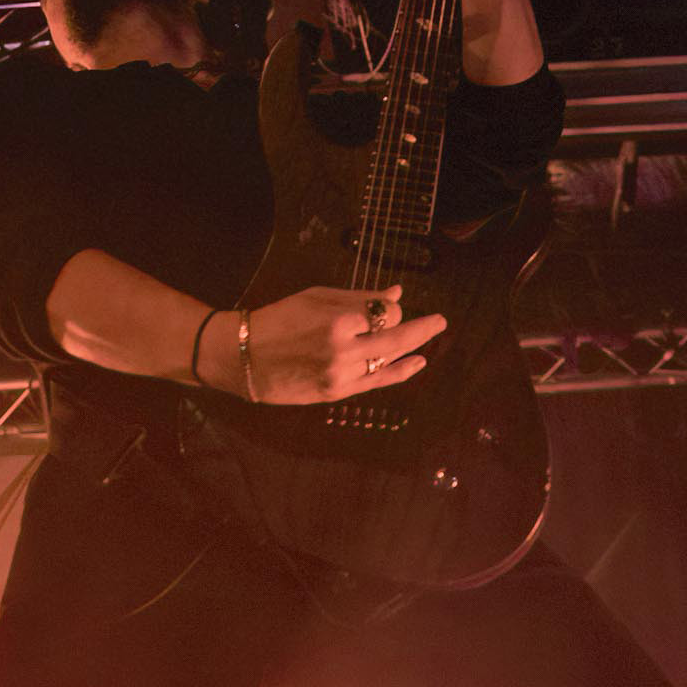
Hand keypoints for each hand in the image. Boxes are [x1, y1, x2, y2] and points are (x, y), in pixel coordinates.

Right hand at [199, 285, 446, 404]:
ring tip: (431, 337)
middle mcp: (344, 350)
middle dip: (422, 328)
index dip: (391, 308)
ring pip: (389, 360)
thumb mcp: (317, 298)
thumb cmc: (278, 320)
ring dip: (413, 348)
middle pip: (396, 337)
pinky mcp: (337, 393)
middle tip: (442, 321)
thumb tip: (397, 294)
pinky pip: (378, 382)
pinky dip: (400, 372)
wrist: (243, 357)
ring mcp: (342, 375)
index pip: (385, 313)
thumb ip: (359, 297)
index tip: (384, 305)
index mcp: (338, 320)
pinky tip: (417, 363)